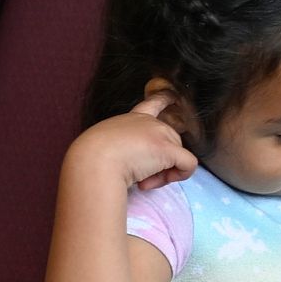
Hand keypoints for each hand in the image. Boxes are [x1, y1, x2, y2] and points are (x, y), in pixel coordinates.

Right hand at [67, 94, 198, 199]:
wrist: (92, 162)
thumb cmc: (92, 158)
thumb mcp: (107, 144)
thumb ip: (123, 147)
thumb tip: (138, 164)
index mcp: (132, 118)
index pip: (153, 103)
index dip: (165, 100)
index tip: (173, 98)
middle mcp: (149, 122)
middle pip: (171, 141)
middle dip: (161, 163)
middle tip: (141, 177)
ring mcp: (160, 133)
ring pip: (178, 156)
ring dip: (164, 174)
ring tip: (142, 181)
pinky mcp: (168, 149)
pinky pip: (188, 165)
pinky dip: (179, 177)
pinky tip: (158, 183)